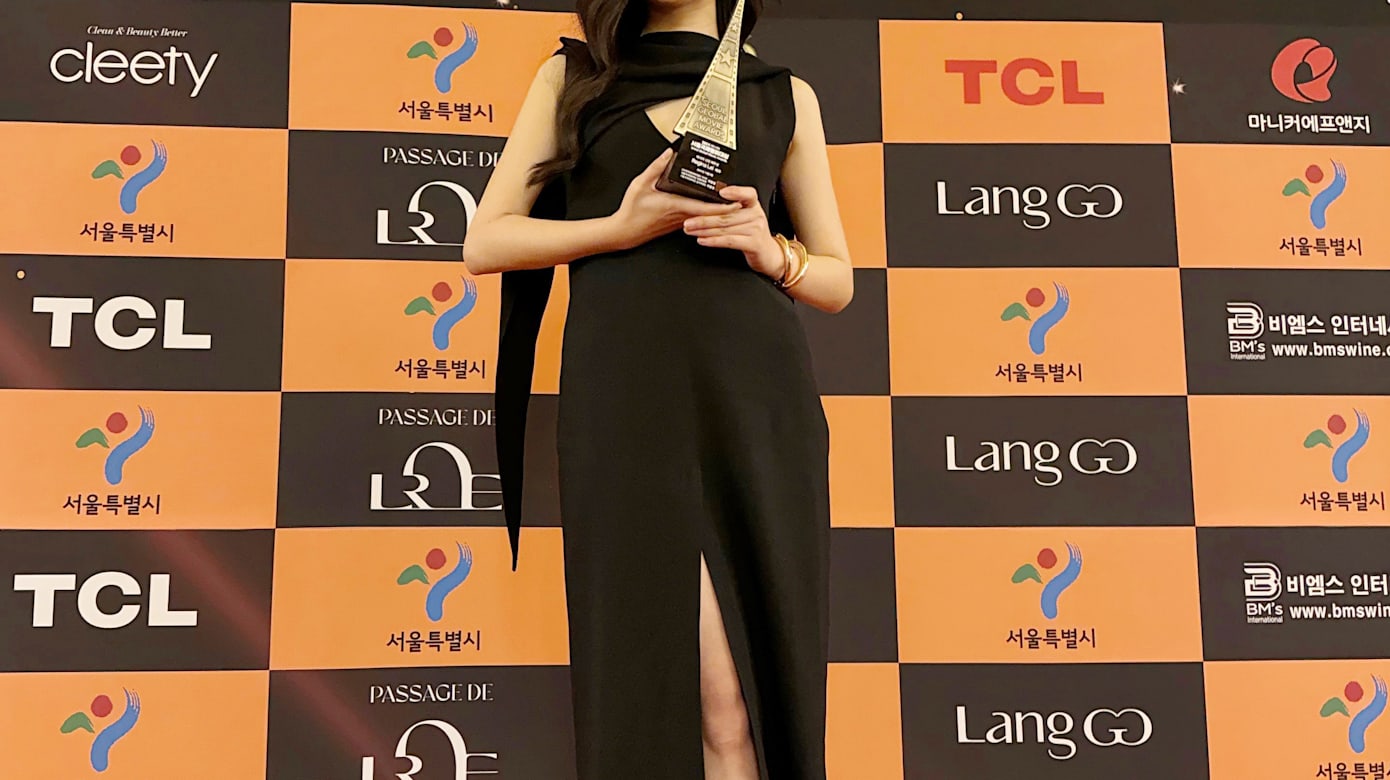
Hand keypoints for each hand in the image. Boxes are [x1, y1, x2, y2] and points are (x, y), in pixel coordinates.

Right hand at [610, 148, 741, 250]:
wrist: (625, 232)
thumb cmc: (632, 211)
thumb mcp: (640, 184)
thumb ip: (655, 167)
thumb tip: (668, 153)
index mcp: (677, 205)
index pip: (707, 208)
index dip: (725, 206)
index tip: (738, 201)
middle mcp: (683, 216)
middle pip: (711, 214)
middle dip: (729, 210)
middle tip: (745, 203)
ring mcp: (682, 222)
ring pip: (706, 218)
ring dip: (720, 213)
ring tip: (735, 206)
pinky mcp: (678, 224)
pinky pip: (699, 220)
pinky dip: (709, 216)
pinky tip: (715, 210)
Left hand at [681, 185, 783, 279]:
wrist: (769, 255)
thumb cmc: (753, 235)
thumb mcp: (746, 217)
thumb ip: (731, 210)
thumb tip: (705, 204)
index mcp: (753, 205)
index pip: (747, 193)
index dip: (735, 191)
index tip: (721, 191)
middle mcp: (756, 215)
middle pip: (727, 214)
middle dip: (704, 218)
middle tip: (687, 220)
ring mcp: (756, 229)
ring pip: (725, 228)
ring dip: (704, 229)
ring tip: (690, 230)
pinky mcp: (753, 244)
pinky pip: (730, 241)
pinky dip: (714, 241)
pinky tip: (702, 240)